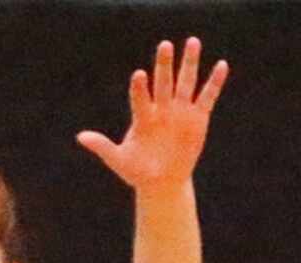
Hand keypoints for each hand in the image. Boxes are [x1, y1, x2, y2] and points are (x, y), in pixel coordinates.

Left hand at [77, 38, 228, 192]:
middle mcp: (161, 109)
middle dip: (164, 65)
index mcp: (143, 116)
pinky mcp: (198, 117)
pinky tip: (221, 66)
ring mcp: (180, 111)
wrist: (161, 182)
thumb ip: (102, 146)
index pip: (140, 98)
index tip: (139, 75)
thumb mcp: (119, 160)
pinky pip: (207, 97)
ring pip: (186, 83)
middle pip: (164, 83)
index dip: (140, 88)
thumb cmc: (137, 171)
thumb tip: (79, 137)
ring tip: (192, 42)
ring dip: (189, 64)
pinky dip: (214, 83)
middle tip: (165, 45)